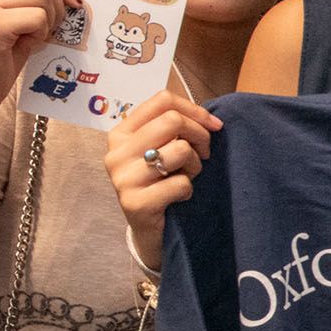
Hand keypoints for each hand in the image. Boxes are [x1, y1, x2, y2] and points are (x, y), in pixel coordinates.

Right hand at [106, 91, 222, 269]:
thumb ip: (176, 128)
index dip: (195, 110)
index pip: (162, 100)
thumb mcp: (163, 149)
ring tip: (187, 176)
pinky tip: (179, 197)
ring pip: (180, 149)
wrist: (150, 230)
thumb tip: (213, 121)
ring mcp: (123, 178)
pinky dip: (188, 189)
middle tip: (204, 154)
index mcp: (122, 133)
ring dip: (196, 165)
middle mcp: (116, 153)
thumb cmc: (162, 182)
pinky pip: (181, 183)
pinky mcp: (135, 203)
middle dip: (200, 136)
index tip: (213, 126)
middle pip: (173, 120)